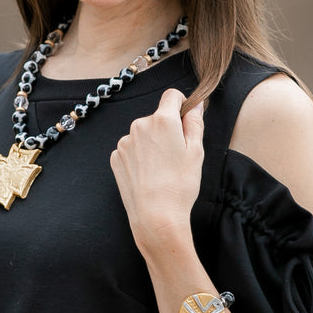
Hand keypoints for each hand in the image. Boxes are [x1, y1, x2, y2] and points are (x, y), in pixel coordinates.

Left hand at [110, 89, 204, 254]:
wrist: (155, 216)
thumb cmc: (180, 185)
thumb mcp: (196, 152)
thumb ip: (195, 123)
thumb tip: (195, 104)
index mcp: (163, 120)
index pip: (172, 96)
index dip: (182, 105)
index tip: (185, 120)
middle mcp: (139, 124)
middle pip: (157, 117)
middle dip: (166, 129)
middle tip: (176, 155)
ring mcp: (125, 141)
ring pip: (143, 134)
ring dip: (151, 143)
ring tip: (161, 169)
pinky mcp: (116, 157)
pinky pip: (131, 149)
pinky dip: (139, 157)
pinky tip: (147, 175)